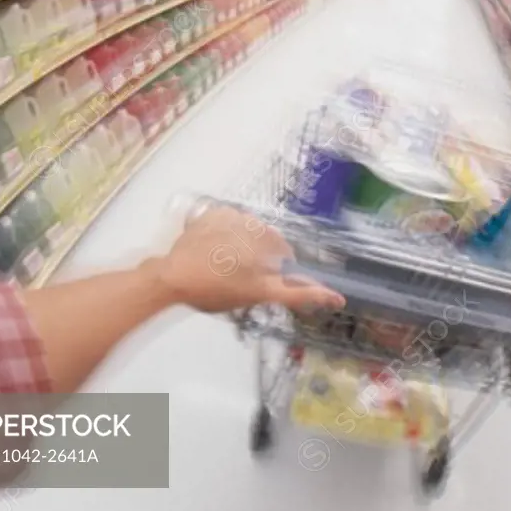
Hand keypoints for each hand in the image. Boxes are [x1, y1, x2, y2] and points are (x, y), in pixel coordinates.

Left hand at [152, 206, 344, 313]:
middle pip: (265, 243)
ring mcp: (228, 214)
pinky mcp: (208, 214)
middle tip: (237, 280)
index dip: (274, 274)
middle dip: (257, 259)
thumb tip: (338, 296)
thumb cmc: (218, 289)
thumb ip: (300, 294)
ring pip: (245, 233)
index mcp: (269, 238)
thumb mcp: (262, 294)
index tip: (257, 285)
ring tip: (221, 268)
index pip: (285, 256)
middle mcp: (253, 219)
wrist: (172, 278)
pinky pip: (224, 225)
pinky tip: (211, 254)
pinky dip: (222, 238)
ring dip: (239, 248)